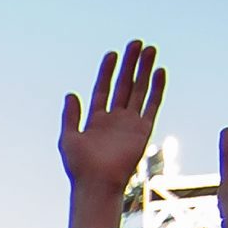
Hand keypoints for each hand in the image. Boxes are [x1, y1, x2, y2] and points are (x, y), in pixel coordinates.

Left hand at [61, 41, 164, 199]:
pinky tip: (159, 72)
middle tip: (136, 43)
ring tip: (150, 50)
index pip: (103, 88)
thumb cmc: (80, 167)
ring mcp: (130, 123)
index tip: (112, 53)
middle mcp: (114, 118)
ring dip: (145, 71)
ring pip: (139, 90)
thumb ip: (70, 116)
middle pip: (124, 85)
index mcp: (95, 119)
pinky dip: (156, 89)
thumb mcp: (68, 138)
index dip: (107, 71)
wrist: (97, 184)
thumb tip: (70, 94)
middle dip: (130, 64)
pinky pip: (152, 105)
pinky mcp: (143, 130)